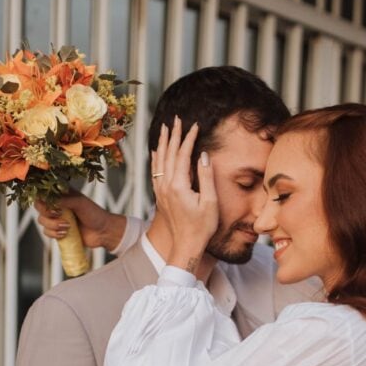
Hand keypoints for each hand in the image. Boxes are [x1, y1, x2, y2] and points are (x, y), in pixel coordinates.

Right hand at [34, 191, 126, 252]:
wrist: (103, 232)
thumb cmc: (94, 213)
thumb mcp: (80, 202)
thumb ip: (64, 200)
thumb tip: (50, 201)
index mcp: (61, 194)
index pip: (43, 192)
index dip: (43, 197)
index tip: (53, 203)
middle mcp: (57, 205)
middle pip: (38, 206)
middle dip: (47, 212)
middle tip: (59, 214)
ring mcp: (56, 218)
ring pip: (41, 220)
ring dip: (52, 224)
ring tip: (68, 226)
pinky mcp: (57, 231)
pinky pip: (46, 232)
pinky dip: (54, 233)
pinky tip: (65, 234)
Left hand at [151, 116, 218, 274]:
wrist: (186, 246)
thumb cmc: (202, 227)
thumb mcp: (210, 202)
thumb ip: (206, 177)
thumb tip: (202, 155)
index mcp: (178, 185)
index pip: (182, 154)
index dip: (189, 138)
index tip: (195, 125)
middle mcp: (166, 186)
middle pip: (168, 154)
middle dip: (173, 135)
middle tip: (177, 119)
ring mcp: (160, 191)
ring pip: (159, 161)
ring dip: (163, 143)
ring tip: (165, 129)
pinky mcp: (160, 196)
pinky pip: (155, 172)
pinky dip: (156, 158)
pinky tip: (156, 151)